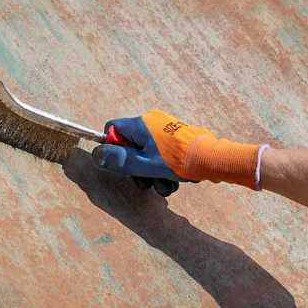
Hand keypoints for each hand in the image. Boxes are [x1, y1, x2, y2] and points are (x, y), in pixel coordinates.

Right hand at [93, 110, 261, 194]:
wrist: (210, 159)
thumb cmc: (175, 160)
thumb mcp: (142, 164)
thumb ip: (118, 160)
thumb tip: (97, 154)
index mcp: (140, 124)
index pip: (112, 128)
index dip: (112, 148)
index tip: (121, 164)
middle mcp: (152, 123)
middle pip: (131, 146)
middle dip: (136, 169)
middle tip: (144, 182)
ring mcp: (166, 131)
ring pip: (148, 154)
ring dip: (152, 174)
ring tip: (165, 184)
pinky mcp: (177, 140)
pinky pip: (162, 155)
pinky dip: (164, 169)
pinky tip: (174, 181)